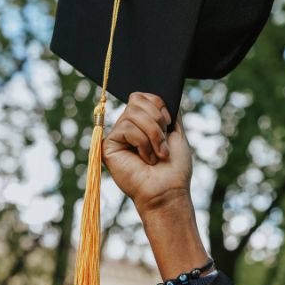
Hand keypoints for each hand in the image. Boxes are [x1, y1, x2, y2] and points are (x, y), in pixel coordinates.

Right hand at [102, 92, 192, 217]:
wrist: (168, 190)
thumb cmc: (174, 168)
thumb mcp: (176, 132)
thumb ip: (167, 112)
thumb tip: (160, 94)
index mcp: (142, 124)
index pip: (142, 96)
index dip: (158, 104)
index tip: (169, 123)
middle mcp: (127, 128)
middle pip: (136, 100)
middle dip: (156, 120)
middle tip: (163, 143)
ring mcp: (117, 136)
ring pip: (132, 113)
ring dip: (153, 134)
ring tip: (157, 154)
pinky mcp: (108, 145)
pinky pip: (126, 127)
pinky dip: (142, 143)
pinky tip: (145, 159)